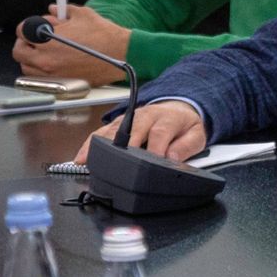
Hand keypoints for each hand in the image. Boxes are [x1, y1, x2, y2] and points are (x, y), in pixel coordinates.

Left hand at [13, 7, 132, 83]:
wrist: (122, 54)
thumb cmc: (104, 35)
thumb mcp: (83, 14)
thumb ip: (63, 11)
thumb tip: (52, 9)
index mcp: (48, 39)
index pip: (23, 31)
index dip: (27, 26)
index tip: (33, 27)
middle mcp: (46, 58)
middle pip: (19, 51)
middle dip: (24, 43)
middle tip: (34, 40)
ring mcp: (52, 73)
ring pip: (26, 67)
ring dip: (30, 58)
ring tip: (43, 53)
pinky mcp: (61, 82)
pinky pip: (40, 78)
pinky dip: (40, 71)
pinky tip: (52, 64)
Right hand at [76, 101, 206, 163]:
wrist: (178, 108)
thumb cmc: (184, 126)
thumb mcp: (196, 135)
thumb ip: (186, 146)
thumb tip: (172, 157)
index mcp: (166, 118)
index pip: (159, 133)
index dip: (155, 148)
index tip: (152, 163)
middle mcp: (145, 116)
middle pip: (131, 130)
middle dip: (123, 149)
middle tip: (115, 167)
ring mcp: (128, 119)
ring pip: (112, 131)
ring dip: (100, 147)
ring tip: (88, 162)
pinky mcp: (117, 124)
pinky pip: (101, 133)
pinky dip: (90, 145)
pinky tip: (81, 158)